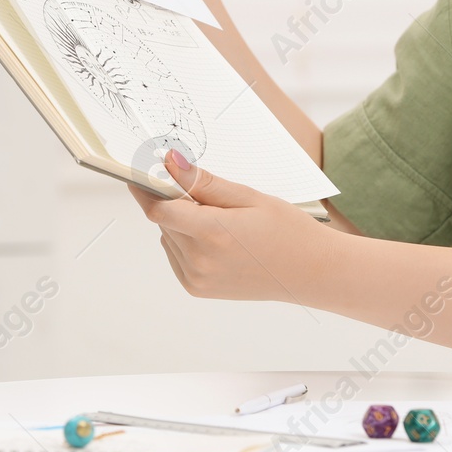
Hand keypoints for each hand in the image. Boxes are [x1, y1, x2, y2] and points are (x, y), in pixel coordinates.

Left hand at [128, 149, 335, 302]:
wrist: (310, 272)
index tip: (141, 172)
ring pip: (168, 237)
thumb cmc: (287, 230)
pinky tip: (217, 239)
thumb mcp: (249, 197)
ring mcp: (197, 278)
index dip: (146, 188)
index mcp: (213, 234)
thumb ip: (204, 183)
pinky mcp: (197, 288)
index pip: (159, 209)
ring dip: (181, 223)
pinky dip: (186, 242)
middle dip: (175, 203)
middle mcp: (200, 261)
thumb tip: (170, 163)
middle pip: (164, 221)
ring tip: (221, 222)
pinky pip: (176, 255)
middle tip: (207, 196)